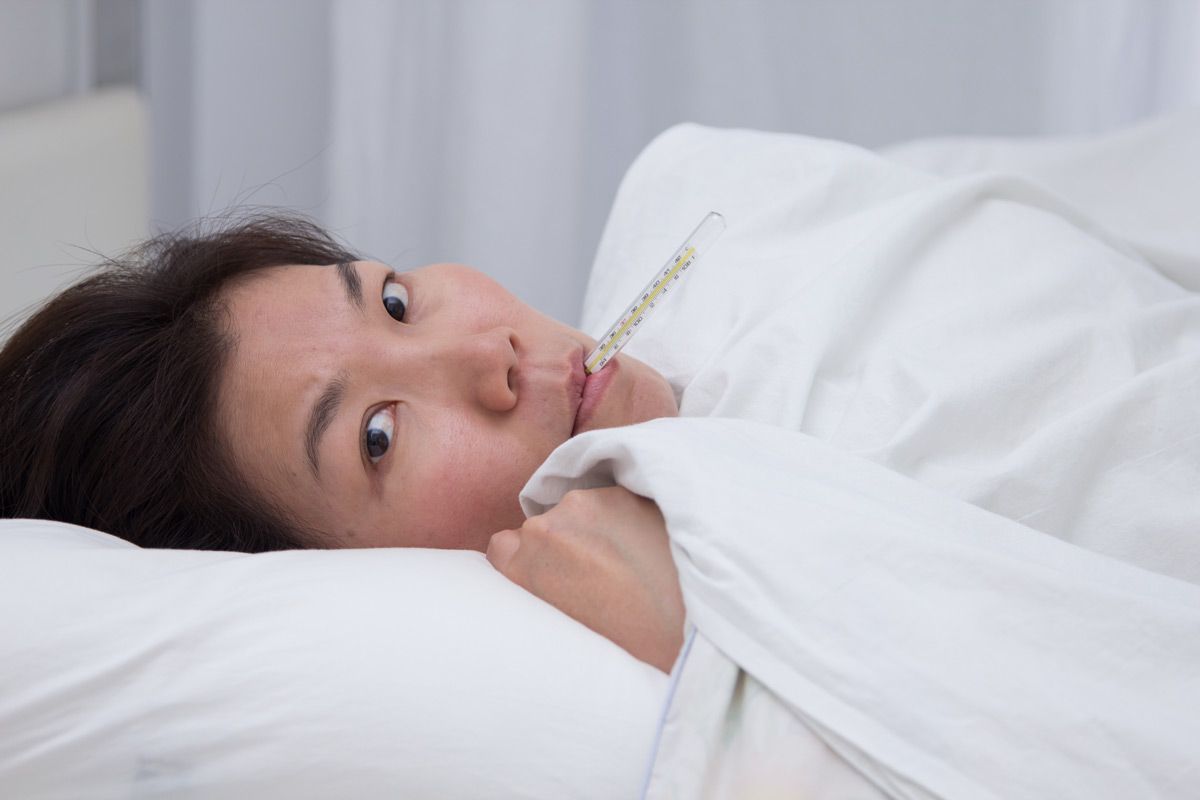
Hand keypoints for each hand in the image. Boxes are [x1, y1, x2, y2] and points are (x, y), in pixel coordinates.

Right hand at [486, 487, 685, 672]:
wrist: (696, 636)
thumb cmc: (632, 649)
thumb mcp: (568, 631)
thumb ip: (546, 593)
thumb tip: (553, 581)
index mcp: (523, 568)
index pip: (503, 546)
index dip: (529, 560)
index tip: (554, 575)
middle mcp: (546, 527)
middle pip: (545, 526)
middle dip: (568, 544)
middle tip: (603, 576)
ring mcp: (588, 504)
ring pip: (582, 509)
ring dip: (600, 526)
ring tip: (634, 562)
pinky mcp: (627, 493)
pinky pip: (619, 498)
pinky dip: (632, 516)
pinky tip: (653, 546)